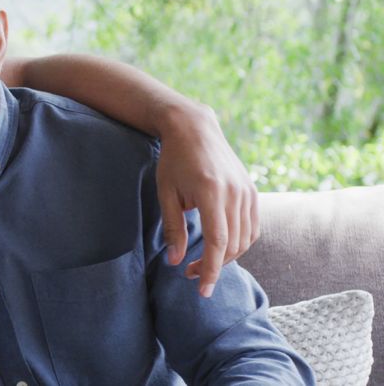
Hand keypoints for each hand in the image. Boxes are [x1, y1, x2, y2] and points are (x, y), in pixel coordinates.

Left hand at [155, 102, 259, 297]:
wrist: (195, 128)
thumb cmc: (174, 160)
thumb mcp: (166, 193)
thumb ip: (174, 228)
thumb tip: (177, 261)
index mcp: (212, 193)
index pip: (219, 243)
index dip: (212, 270)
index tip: (203, 290)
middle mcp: (235, 194)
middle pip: (234, 244)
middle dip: (215, 266)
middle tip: (191, 274)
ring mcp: (248, 191)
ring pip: (246, 238)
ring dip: (229, 256)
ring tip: (204, 262)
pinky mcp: (252, 191)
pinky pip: (252, 226)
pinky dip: (240, 241)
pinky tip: (222, 246)